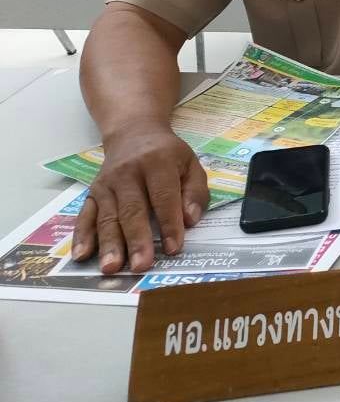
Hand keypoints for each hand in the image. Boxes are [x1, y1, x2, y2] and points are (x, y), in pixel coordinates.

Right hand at [70, 130, 207, 273]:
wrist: (133, 133)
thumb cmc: (167, 155)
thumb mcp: (191, 164)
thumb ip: (195, 192)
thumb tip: (190, 219)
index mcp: (157, 163)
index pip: (164, 197)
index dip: (169, 223)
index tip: (174, 248)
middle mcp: (128, 173)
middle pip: (132, 209)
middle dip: (137, 239)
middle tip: (141, 265)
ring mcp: (106, 184)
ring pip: (107, 217)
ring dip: (109, 244)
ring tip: (112, 267)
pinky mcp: (92, 193)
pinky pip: (85, 216)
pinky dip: (82, 237)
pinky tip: (81, 256)